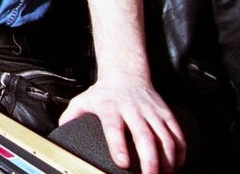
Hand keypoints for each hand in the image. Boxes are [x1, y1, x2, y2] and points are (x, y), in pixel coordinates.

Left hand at [59, 73, 185, 173]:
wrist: (125, 74)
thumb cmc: (102, 93)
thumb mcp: (82, 101)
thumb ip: (70, 118)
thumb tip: (60, 134)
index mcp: (110, 107)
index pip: (114, 128)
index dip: (119, 146)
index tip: (123, 163)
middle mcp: (133, 109)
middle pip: (145, 136)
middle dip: (149, 160)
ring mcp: (151, 111)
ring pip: (165, 137)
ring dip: (168, 159)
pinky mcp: (166, 114)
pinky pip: (177, 134)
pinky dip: (180, 152)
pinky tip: (176, 165)